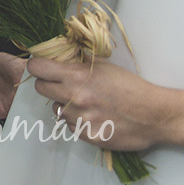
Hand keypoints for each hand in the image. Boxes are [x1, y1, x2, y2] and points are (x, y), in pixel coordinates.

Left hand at [29, 57, 183, 150]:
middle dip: (47, 83)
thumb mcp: (103, 65)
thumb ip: (78, 60)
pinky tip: (93, 116)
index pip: (37, 68)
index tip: (41, 67)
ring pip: (55, 108)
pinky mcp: (84, 135)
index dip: (37, 66)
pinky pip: (69, 124)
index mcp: (75, 76)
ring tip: (84, 102)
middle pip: (39, 88)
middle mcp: (71, 97)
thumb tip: (59, 53)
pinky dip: (76, 120)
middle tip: (61, 83)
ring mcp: (77, 118)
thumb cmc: (130, 87)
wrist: (153, 115)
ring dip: (63, 103)